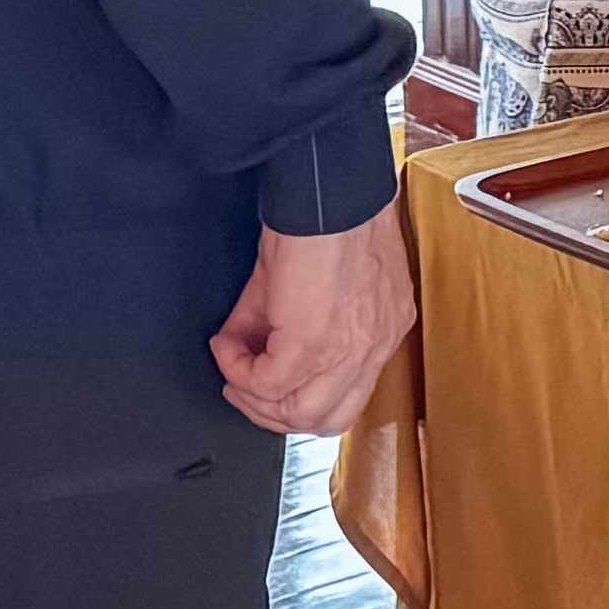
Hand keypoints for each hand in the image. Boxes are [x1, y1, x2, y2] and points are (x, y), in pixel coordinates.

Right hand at [214, 204, 414, 435]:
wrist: (327, 190)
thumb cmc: (327, 216)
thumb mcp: (307, 279)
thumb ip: (278, 321)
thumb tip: (242, 344)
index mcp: (382, 330)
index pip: (348, 398)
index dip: (299, 399)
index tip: (265, 379)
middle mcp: (374, 347)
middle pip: (327, 418)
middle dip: (275, 411)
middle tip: (244, 386)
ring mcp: (350, 350)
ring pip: (301, 413)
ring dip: (256, 398)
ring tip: (234, 369)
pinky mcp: (315, 342)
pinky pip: (269, 382)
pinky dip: (239, 370)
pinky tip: (226, 346)